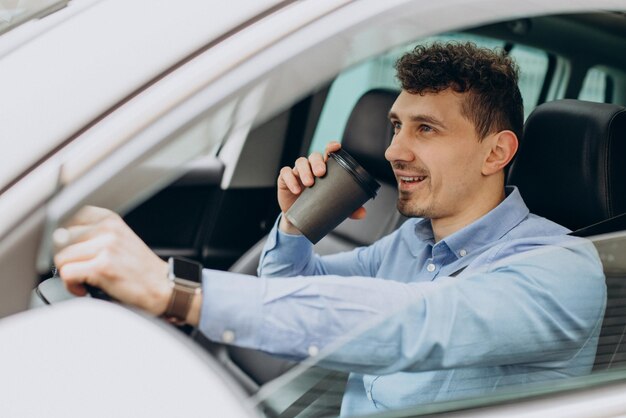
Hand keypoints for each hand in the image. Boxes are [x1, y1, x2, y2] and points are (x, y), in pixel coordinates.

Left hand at [53, 206, 170, 315]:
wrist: (164, 287)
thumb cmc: (141, 269)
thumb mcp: (120, 240)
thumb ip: (93, 235)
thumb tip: (58, 241)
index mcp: (110, 219)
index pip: (68, 219)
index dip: (66, 240)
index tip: (74, 253)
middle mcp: (107, 228)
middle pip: (60, 240)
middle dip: (67, 258)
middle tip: (81, 270)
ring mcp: (105, 246)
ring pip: (61, 257)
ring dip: (69, 273)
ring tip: (85, 280)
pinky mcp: (103, 266)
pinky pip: (67, 273)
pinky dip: (71, 285)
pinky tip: (85, 288)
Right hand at [277, 141, 365, 233]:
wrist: (299, 221)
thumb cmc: (318, 206)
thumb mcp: (334, 206)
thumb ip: (349, 208)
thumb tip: (362, 213)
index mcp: (324, 169)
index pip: (328, 153)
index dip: (331, 147)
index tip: (336, 147)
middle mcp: (311, 168)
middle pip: (314, 156)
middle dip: (317, 162)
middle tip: (321, 173)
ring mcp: (297, 172)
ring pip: (300, 162)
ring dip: (305, 171)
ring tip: (309, 184)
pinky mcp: (285, 180)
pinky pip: (285, 173)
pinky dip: (290, 179)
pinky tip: (295, 189)